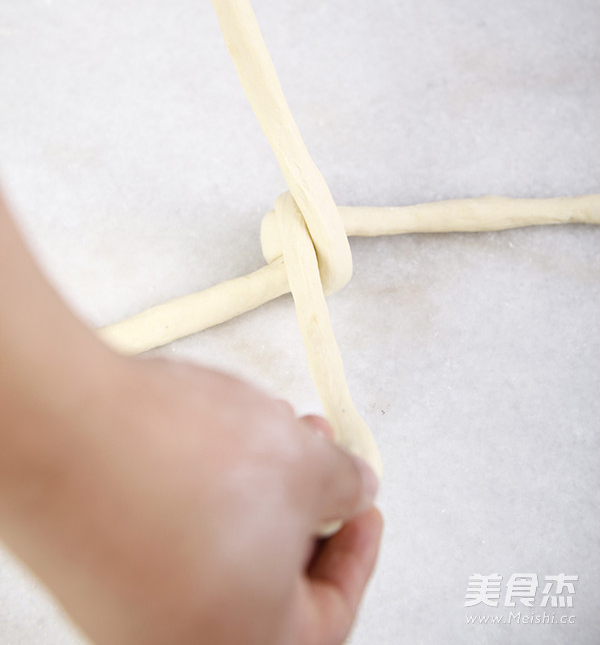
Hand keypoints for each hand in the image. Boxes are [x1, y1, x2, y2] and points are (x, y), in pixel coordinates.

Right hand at [2, 353, 381, 644]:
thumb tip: (350, 488)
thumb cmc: (178, 462)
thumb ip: (344, 485)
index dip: (357, 550)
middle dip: (301, 508)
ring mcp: (128, 611)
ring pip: (218, 556)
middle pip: (269, 585)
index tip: (363, 507)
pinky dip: (201, 496)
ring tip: (260, 431)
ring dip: (252, 494)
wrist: (64, 429)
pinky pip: (168, 541)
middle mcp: (180, 642)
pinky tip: (205, 444)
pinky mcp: (94, 570)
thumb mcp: (303, 464)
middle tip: (313, 457)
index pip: (329, 615)